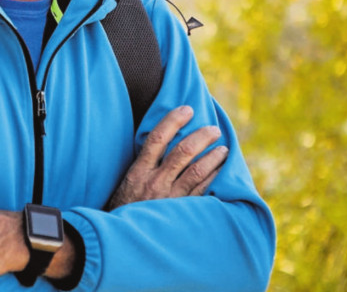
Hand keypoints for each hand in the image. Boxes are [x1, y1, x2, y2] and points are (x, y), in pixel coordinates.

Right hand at [106, 106, 227, 209]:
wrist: (123, 237)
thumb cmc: (125, 206)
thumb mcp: (127, 182)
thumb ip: (143, 163)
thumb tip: (161, 140)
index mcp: (139, 171)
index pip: (157, 138)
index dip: (173, 120)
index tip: (187, 109)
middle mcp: (155, 182)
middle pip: (182, 152)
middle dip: (201, 137)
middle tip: (214, 129)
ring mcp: (169, 198)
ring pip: (196, 171)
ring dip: (213, 157)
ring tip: (224, 149)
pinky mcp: (181, 211)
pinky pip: (202, 191)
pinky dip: (213, 178)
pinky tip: (221, 170)